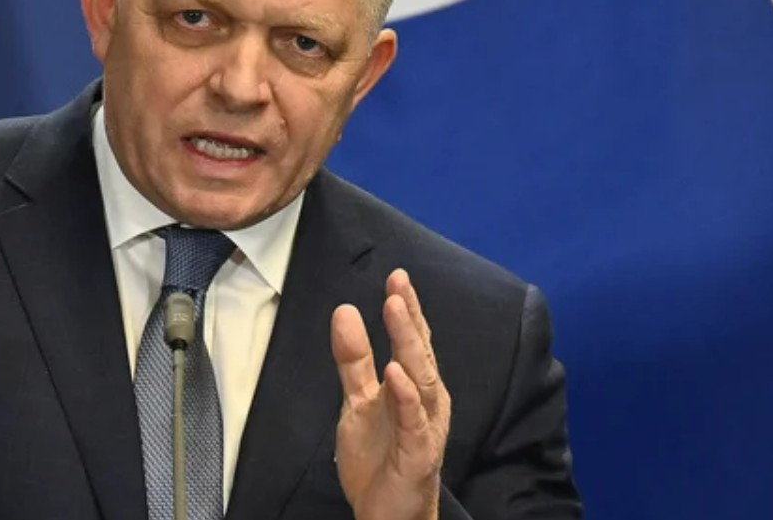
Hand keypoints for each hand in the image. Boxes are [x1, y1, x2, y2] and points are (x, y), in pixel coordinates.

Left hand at [331, 269, 450, 519]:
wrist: (384, 512)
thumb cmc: (378, 456)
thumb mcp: (357, 400)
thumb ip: (353, 360)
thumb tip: (346, 310)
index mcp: (413, 386)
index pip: (412, 341)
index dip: (406, 309)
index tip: (396, 277)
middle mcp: (426, 401)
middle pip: (419, 354)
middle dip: (408, 318)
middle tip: (397, 285)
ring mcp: (425, 427)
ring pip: (422, 380)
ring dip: (409, 345)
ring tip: (396, 312)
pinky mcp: (419, 453)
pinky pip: (414, 421)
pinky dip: (407, 396)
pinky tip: (395, 373)